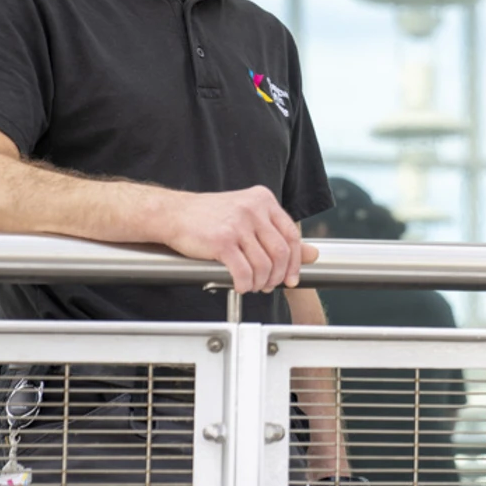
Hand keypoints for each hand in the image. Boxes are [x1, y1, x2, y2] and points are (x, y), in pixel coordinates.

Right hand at [159, 185, 316, 292]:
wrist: (172, 213)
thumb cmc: (208, 216)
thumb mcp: (248, 215)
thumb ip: (276, 233)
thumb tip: (313, 254)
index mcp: (263, 200)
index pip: (292, 234)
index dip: (296, 261)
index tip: (292, 277)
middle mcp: (253, 209)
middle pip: (281, 252)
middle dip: (279, 275)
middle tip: (271, 285)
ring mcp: (238, 224)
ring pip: (264, 264)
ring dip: (261, 282)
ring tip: (254, 286)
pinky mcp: (222, 241)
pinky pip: (243, 271)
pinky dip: (245, 283)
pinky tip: (240, 285)